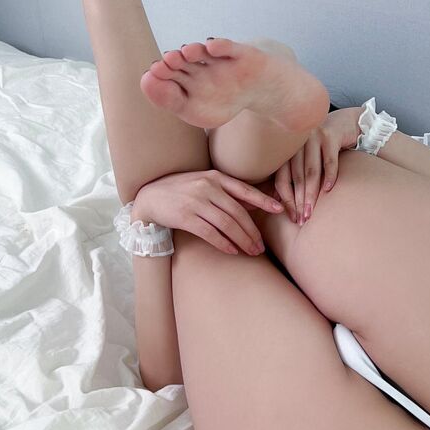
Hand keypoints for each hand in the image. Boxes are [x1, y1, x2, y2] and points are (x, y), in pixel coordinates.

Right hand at [132, 169, 282, 256]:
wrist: (150, 196)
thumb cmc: (181, 190)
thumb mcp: (204, 184)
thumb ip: (227, 193)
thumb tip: (252, 205)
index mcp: (215, 177)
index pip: (245, 190)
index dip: (263, 200)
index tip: (279, 210)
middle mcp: (208, 187)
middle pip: (238, 212)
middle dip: (252, 231)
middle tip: (261, 247)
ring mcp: (196, 201)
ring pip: (227, 224)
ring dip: (242, 240)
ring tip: (252, 252)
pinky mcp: (186, 217)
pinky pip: (210, 233)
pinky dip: (224, 243)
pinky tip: (233, 251)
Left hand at [275, 106, 361, 223]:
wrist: (345, 122)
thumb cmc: (322, 146)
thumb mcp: (305, 158)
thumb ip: (292, 174)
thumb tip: (276, 199)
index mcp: (287, 150)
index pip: (281, 179)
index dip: (286, 200)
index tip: (292, 217)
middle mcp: (297, 142)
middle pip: (296, 178)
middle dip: (299, 202)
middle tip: (302, 220)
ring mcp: (313, 137)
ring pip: (311, 171)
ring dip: (311, 194)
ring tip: (311, 212)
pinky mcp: (330, 134)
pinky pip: (329, 160)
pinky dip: (330, 176)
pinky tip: (329, 190)